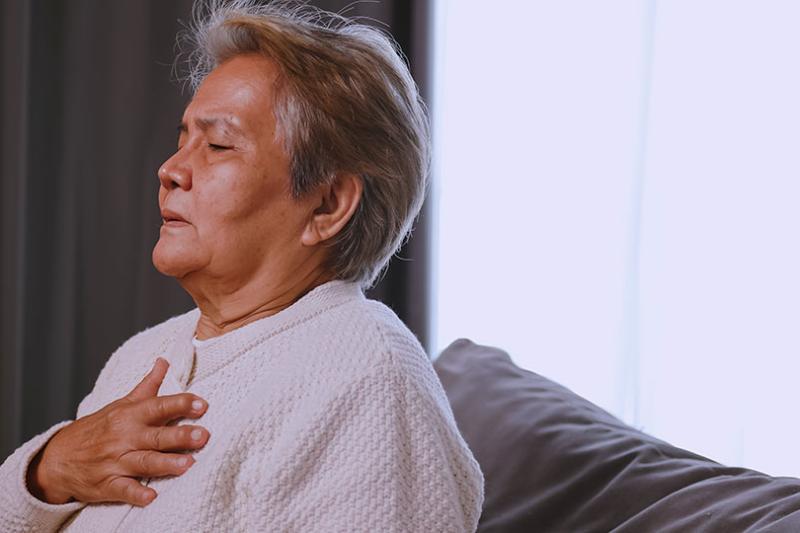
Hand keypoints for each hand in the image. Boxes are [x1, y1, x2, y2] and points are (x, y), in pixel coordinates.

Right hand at [26, 357, 209, 506]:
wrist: (57, 458)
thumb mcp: (121, 404)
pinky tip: (151, 497)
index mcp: (129, 415)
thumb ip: (148, 386)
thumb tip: (164, 361)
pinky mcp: (106, 484)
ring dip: (166, 463)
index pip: (158, 406)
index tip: (202, 404)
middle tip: (203, 436)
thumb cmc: (97, 428)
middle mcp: (124, 437)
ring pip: (144, 462)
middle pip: (156, 436)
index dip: (180, 404)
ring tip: (189, 464)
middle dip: (180, 436)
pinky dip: (136, 494)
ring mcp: (115, 461)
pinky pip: (122, 490)